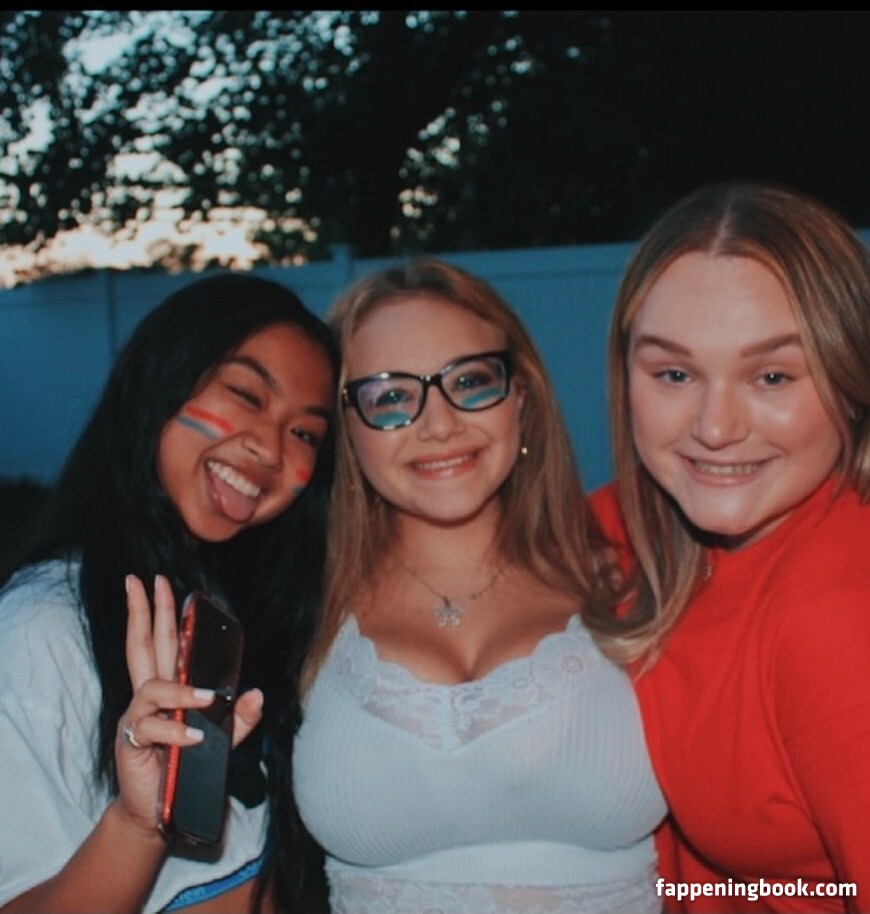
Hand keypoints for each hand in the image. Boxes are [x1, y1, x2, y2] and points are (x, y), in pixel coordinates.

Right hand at [115, 575, 262, 835]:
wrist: (160, 812)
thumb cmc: (187, 768)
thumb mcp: (222, 741)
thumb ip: (239, 719)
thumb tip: (257, 694)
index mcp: (168, 689)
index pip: (162, 642)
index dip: (159, 613)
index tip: (158, 583)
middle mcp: (149, 696)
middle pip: (143, 645)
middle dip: (144, 611)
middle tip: (140, 581)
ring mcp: (139, 717)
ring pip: (152, 686)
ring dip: (181, 690)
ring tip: (207, 699)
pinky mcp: (132, 742)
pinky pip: (152, 727)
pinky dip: (175, 730)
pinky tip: (193, 736)